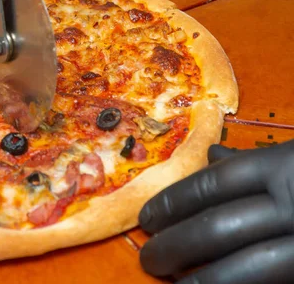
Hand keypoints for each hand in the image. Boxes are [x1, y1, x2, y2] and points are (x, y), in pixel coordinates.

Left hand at [139, 139, 293, 283]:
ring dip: (203, 278)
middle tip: (149, 258)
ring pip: (246, 265)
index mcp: (284, 168)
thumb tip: (211, 154)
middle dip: (176, 245)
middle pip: (218, 227)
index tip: (145, 218)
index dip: (172, 202)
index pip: (212, 184)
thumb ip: (258, 163)